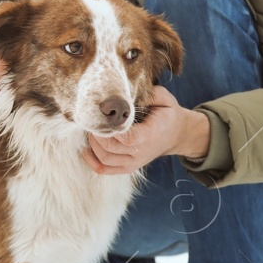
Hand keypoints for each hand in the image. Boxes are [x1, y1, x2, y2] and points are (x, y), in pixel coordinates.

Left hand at [82, 85, 209, 175]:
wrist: (176, 134)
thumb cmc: (166, 114)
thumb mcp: (164, 99)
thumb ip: (150, 94)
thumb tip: (128, 92)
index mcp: (151, 134)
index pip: (128, 138)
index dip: (112, 129)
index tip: (103, 115)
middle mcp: (142, 152)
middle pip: (111, 148)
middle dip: (97, 133)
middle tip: (91, 119)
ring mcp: (135, 162)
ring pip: (106, 159)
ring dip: (93, 145)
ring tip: (91, 130)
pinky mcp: (129, 166)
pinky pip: (105, 169)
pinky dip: (92, 162)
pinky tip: (86, 149)